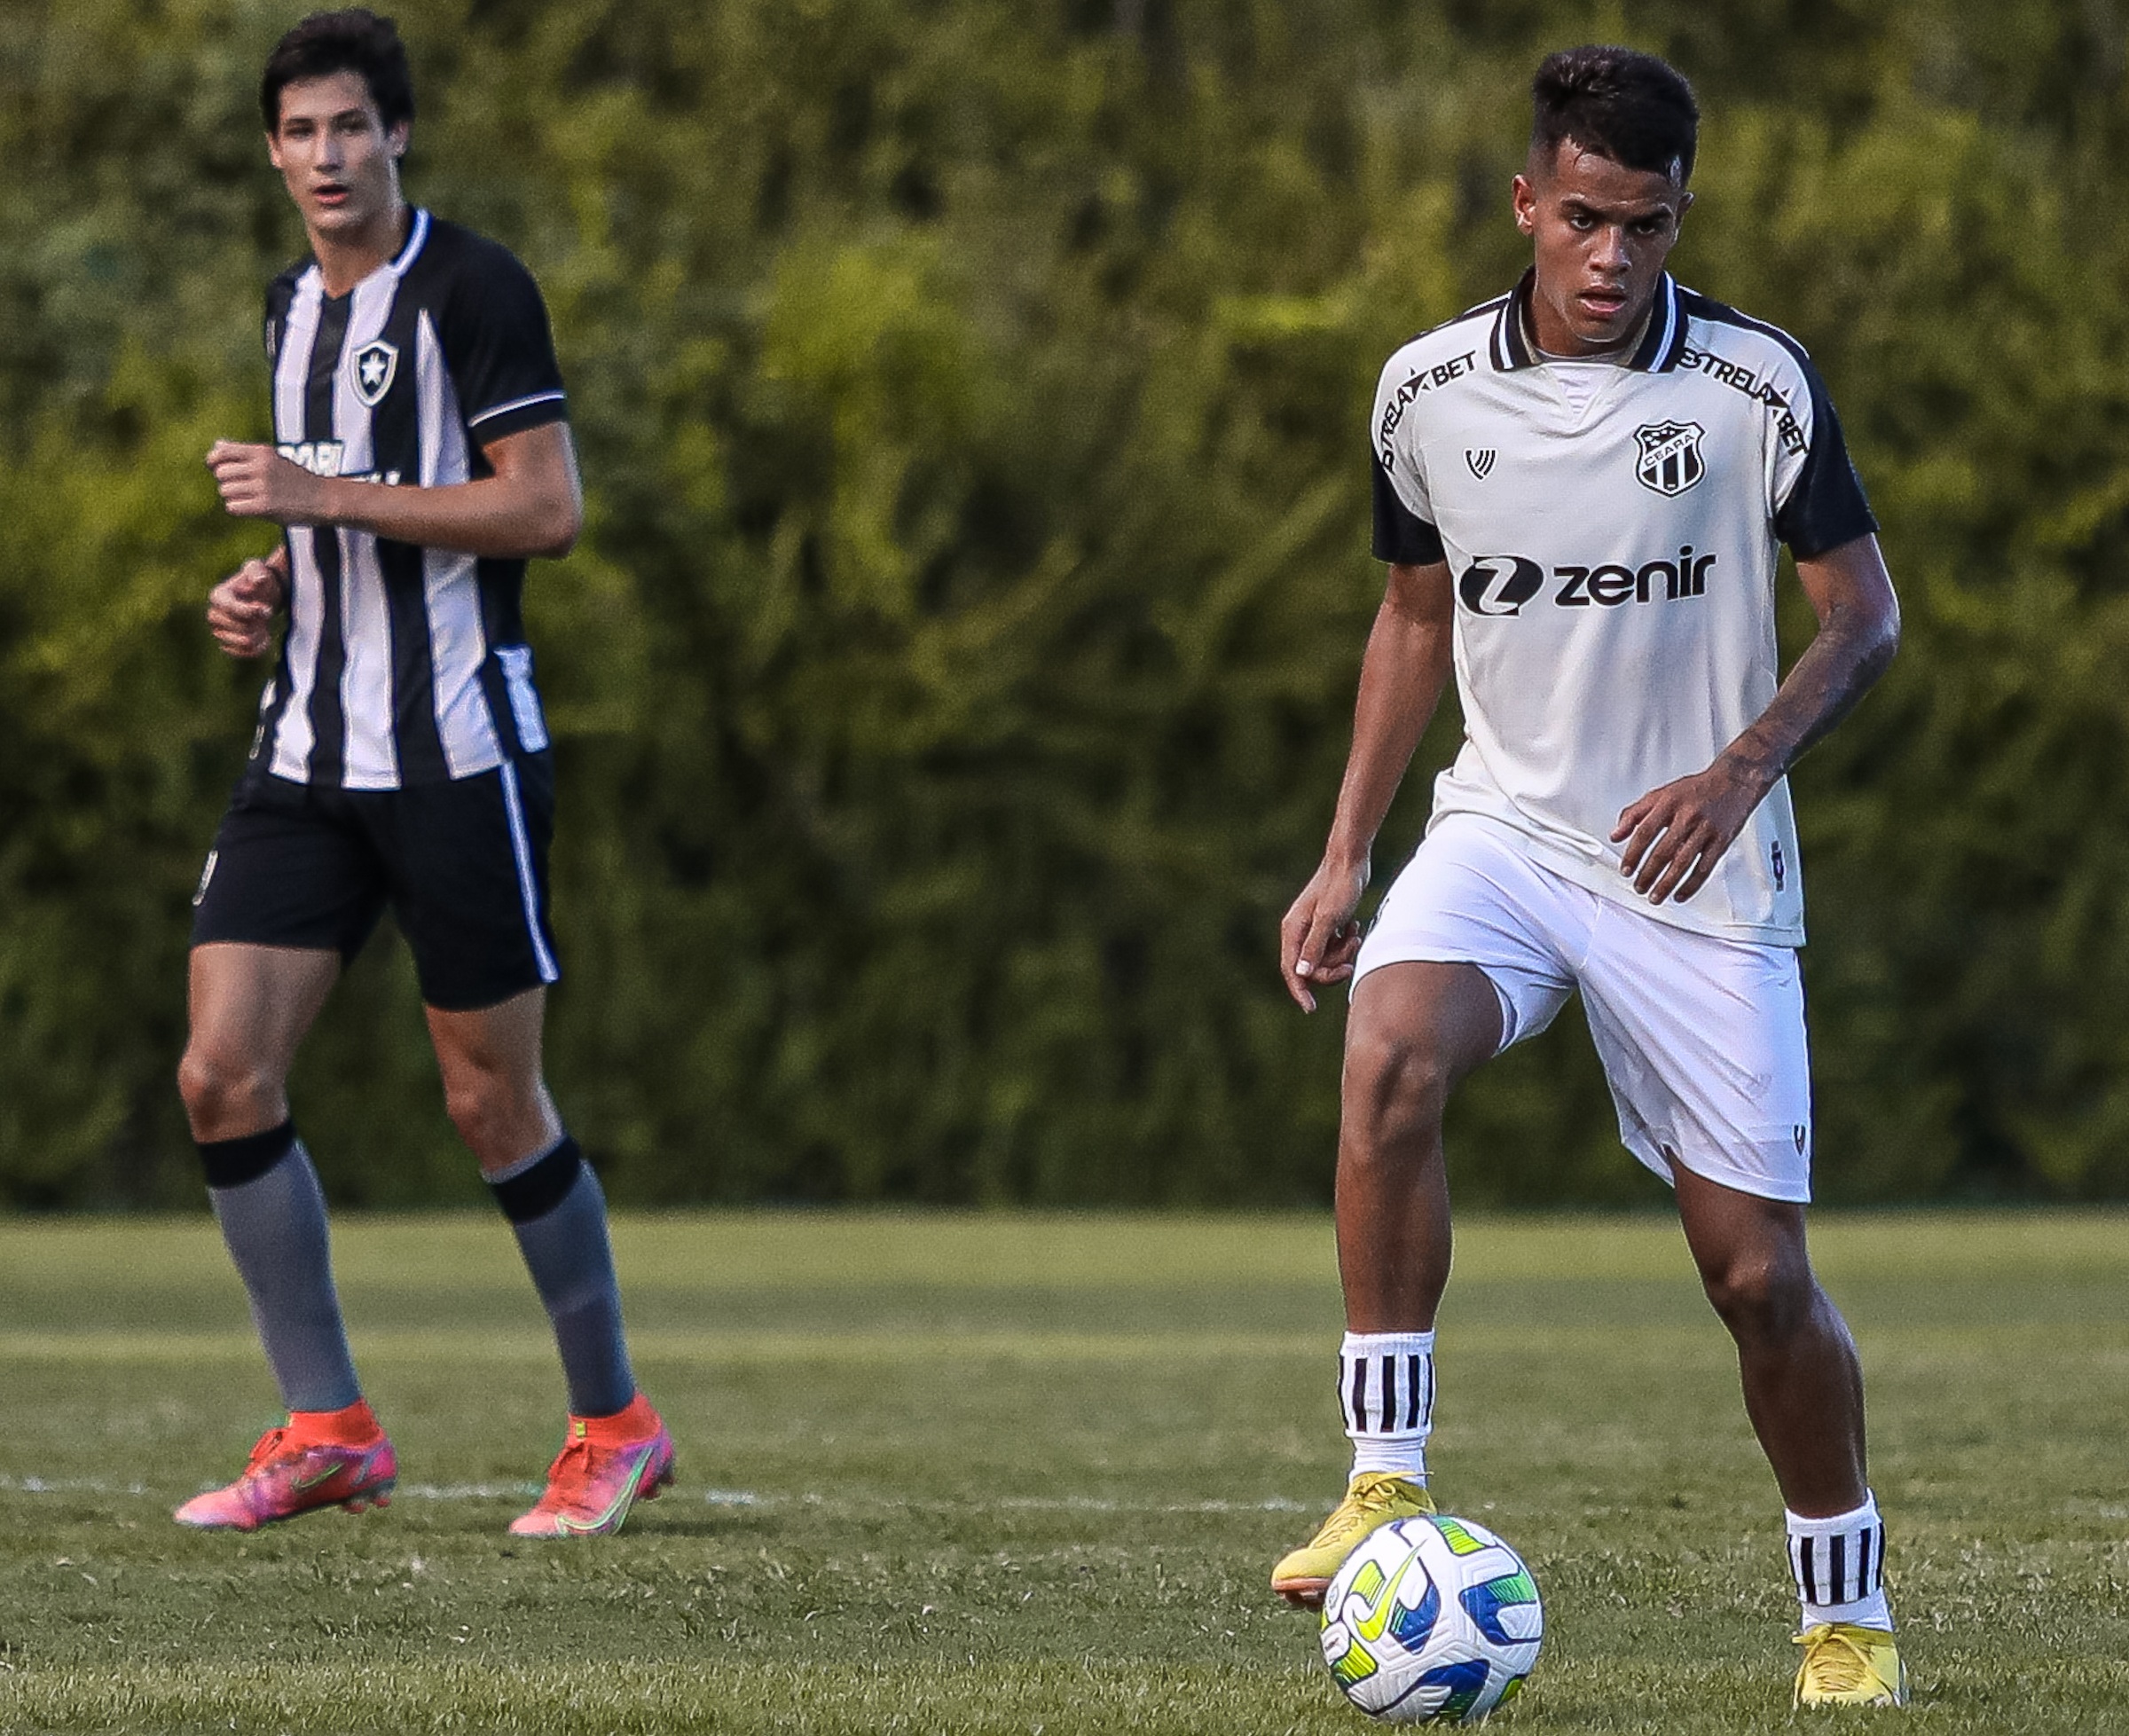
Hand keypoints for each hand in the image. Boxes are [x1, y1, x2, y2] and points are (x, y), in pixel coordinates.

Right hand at [205, 557, 284, 658]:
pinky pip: (242, 653)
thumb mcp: (258, 569)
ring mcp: (220, 631)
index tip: (268, 610)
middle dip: (256, 622)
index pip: (229, 608)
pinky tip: (265, 638)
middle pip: (236, 627)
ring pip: (241, 642)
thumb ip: (257, 571)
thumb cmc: (258, 580)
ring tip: (265, 626)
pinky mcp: (229, 644)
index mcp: (218, 596)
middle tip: (267, 613)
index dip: (250, 612)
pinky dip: (257, 648)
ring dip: (259, 635)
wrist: (263, 595)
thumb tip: (259, 580)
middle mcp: (214, 614)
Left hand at [207, 440, 331, 523]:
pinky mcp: (265, 506)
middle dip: (227, 482)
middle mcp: (260, 467)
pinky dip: (239, 509)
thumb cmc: (297, 479)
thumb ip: (244, 453)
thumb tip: (216, 446)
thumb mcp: (273, 459)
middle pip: (221, 474)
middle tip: (243, 488)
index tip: (217, 469)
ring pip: (225, 491)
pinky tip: (252, 509)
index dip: (214, 461)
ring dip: (234, 497)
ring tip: (251, 499)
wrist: (325, 498)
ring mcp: (263, 487)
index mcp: (262, 452)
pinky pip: (233, 507)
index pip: (221, 451)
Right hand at [1280, 855, 1369, 1012]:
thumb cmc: (1339, 887)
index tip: (1310, 1009)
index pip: (1292, 970)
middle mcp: (1299, 931)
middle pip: (1312, 968)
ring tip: (1354, 934)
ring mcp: (1313, 928)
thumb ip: (1315, 947)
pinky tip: (1354, 927)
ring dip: (1343, 953)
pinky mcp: (1327, 925)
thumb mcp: (1329, 919)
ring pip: (1326, 958)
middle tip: (1350, 966)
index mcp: (1293, 930)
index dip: (1300, 991)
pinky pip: (1335, 947)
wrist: (1350, 861)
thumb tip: (1302, 974)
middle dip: (1332, 968)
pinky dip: (1346, 943)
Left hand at [1612, 754, 1772, 904]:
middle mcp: (1687, 816)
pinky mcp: (1721, 841)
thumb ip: (1634, 814)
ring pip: (1683, 863)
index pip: (1645, 832)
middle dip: (1648, 874)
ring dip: (1666, 884)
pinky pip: (1705, 868)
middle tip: (1638, 887)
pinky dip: (1691, 885)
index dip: (1633, 853)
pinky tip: (1680, 895)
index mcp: (1669, 803)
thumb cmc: (1696, 790)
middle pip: (1663, 851)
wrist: (1734, 782)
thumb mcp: (1660, 794)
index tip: (1626, 869)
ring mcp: (1706, 830)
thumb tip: (1615, 835)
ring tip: (1654, 896)